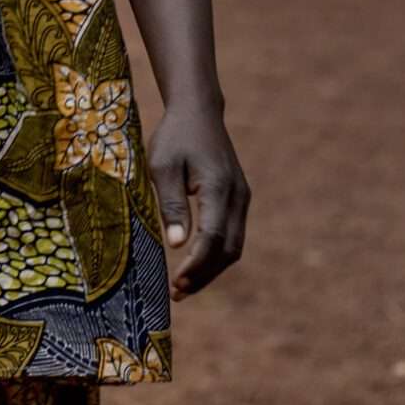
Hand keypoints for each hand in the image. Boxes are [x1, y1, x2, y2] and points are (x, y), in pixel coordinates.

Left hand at [149, 103, 247, 296]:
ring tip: (183, 286)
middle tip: (177, 293)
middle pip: (228, 249)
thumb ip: (171, 204)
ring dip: (211, 269)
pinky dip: (216, 254)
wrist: (198, 111)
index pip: (212, 237)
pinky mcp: (238, 198)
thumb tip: (177, 244)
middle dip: (204, 275)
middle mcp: (237, 195)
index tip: (176, 283)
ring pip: (234, 246)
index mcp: (217, 186)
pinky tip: (194, 264)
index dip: (196, 265)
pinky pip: (232, 235)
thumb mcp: (162, 165)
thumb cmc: (174, 136)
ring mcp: (242, 197)